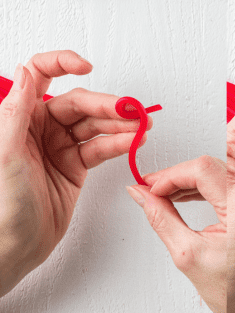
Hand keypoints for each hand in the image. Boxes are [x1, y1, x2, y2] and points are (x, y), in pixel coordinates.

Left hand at [0, 51, 150, 296]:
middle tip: (130, 110)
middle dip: (106, 105)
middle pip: (78, 102)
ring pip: (95, 124)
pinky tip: (132, 141)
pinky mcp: (75, 166)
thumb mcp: (6, 152)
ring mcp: (59, 146)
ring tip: (141, 126)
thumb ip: (16, 110)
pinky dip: (118, 143)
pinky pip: (100, 147)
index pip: (40, 75)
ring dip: (120, 124)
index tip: (86, 67)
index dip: (63, 64)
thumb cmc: (1, 204)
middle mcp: (39, 127)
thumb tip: (27, 71)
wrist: (11, 248)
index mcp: (18, 116)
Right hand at [125, 156, 227, 312]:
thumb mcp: (188, 254)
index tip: (151, 186)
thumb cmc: (232, 290)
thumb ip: (162, 218)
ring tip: (167, 193)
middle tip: (152, 188)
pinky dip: (209, 183)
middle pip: (213, 166)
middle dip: (178, 175)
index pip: (204, 169)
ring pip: (223, 168)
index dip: (172, 175)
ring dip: (192, 178)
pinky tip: (189, 193)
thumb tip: (140, 194)